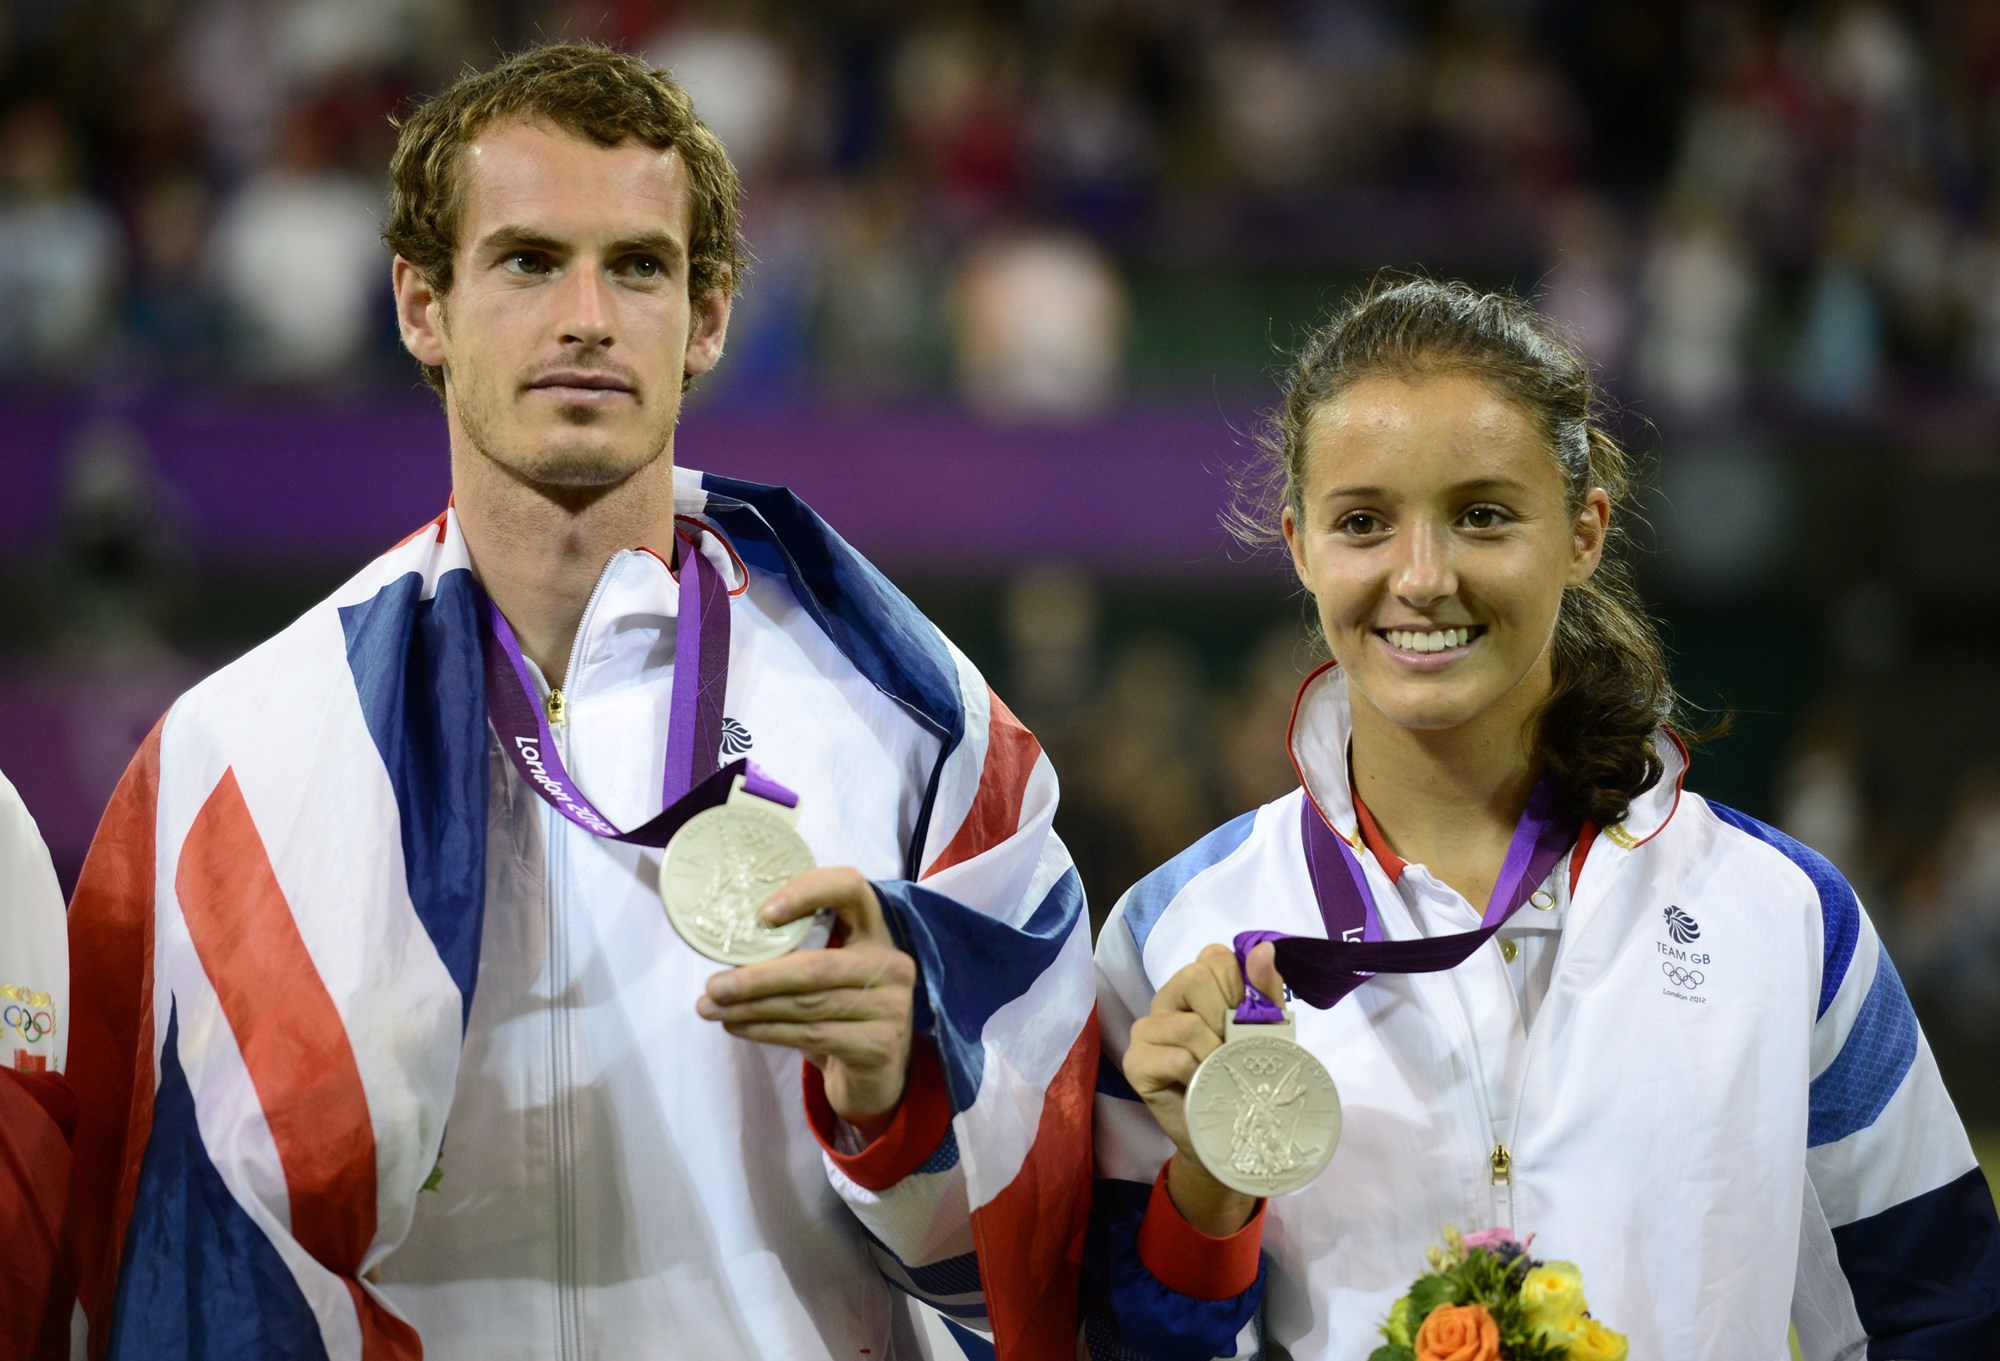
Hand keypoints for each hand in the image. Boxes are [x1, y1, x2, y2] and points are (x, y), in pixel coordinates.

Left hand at [695, 866, 916, 1136]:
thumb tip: (728, 949)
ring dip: (752, 1007)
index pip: (851, 889)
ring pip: (808, 1004)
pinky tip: (738, 1027)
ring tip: (711, 1008)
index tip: (764, 913)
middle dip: (758, 977)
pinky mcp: (880, 1045)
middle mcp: (892, 963)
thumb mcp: (827, 976)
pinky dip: (767, 1031)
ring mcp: (891, 1006)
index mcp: (877, 931)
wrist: (873, 1076)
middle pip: (817, 965)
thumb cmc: (840, 1015)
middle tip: (713, 985)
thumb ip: (797, 954)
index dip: (808, 892)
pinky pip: (812, 1035)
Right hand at [1123, 940, 1285, 1234]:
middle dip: (1227, 1017)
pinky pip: (1176, 1058)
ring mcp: (1145, 1030)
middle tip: (1232, 1047)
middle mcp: (1165, 1000)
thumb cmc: (1244, 1076)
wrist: (1228, 1135)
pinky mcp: (1135, 1063)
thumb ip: (1264, 991)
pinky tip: (1201, 1086)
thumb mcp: (1266, 1031)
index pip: (1214, 956)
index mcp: (1194, 986)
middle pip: (1196, 977)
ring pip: (1189, 1024)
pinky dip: (1199, 1075)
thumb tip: (1264, 949)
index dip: (1240, 986)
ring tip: (1219, 1072)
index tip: (1248, 1018)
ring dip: (1216, 1054)